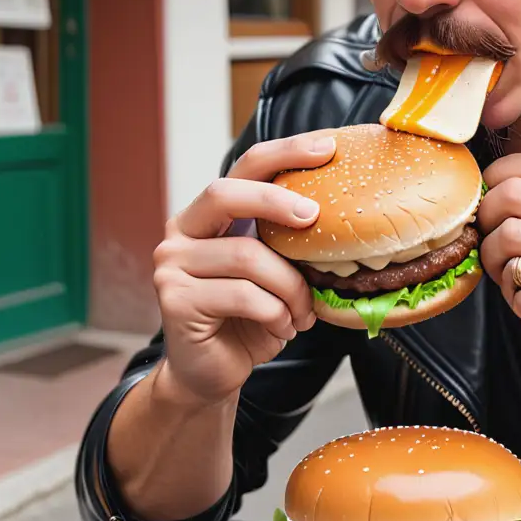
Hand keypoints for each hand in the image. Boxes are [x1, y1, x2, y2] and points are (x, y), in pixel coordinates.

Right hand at [151, 132, 335, 405]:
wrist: (215, 372)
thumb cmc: (251, 317)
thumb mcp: (277, 271)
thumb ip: (290, 242)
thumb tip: (347, 213)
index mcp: (210, 215)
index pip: (244, 167)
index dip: (285, 152)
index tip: (326, 148)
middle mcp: (183, 231)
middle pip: (227, 194)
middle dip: (276, 200)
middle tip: (313, 217)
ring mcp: (172, 264)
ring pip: (248, 256)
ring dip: (290, 287)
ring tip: (304, 313)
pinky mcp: (174, 298)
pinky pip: (242, 295)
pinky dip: (275, 313)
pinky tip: (281, 327)